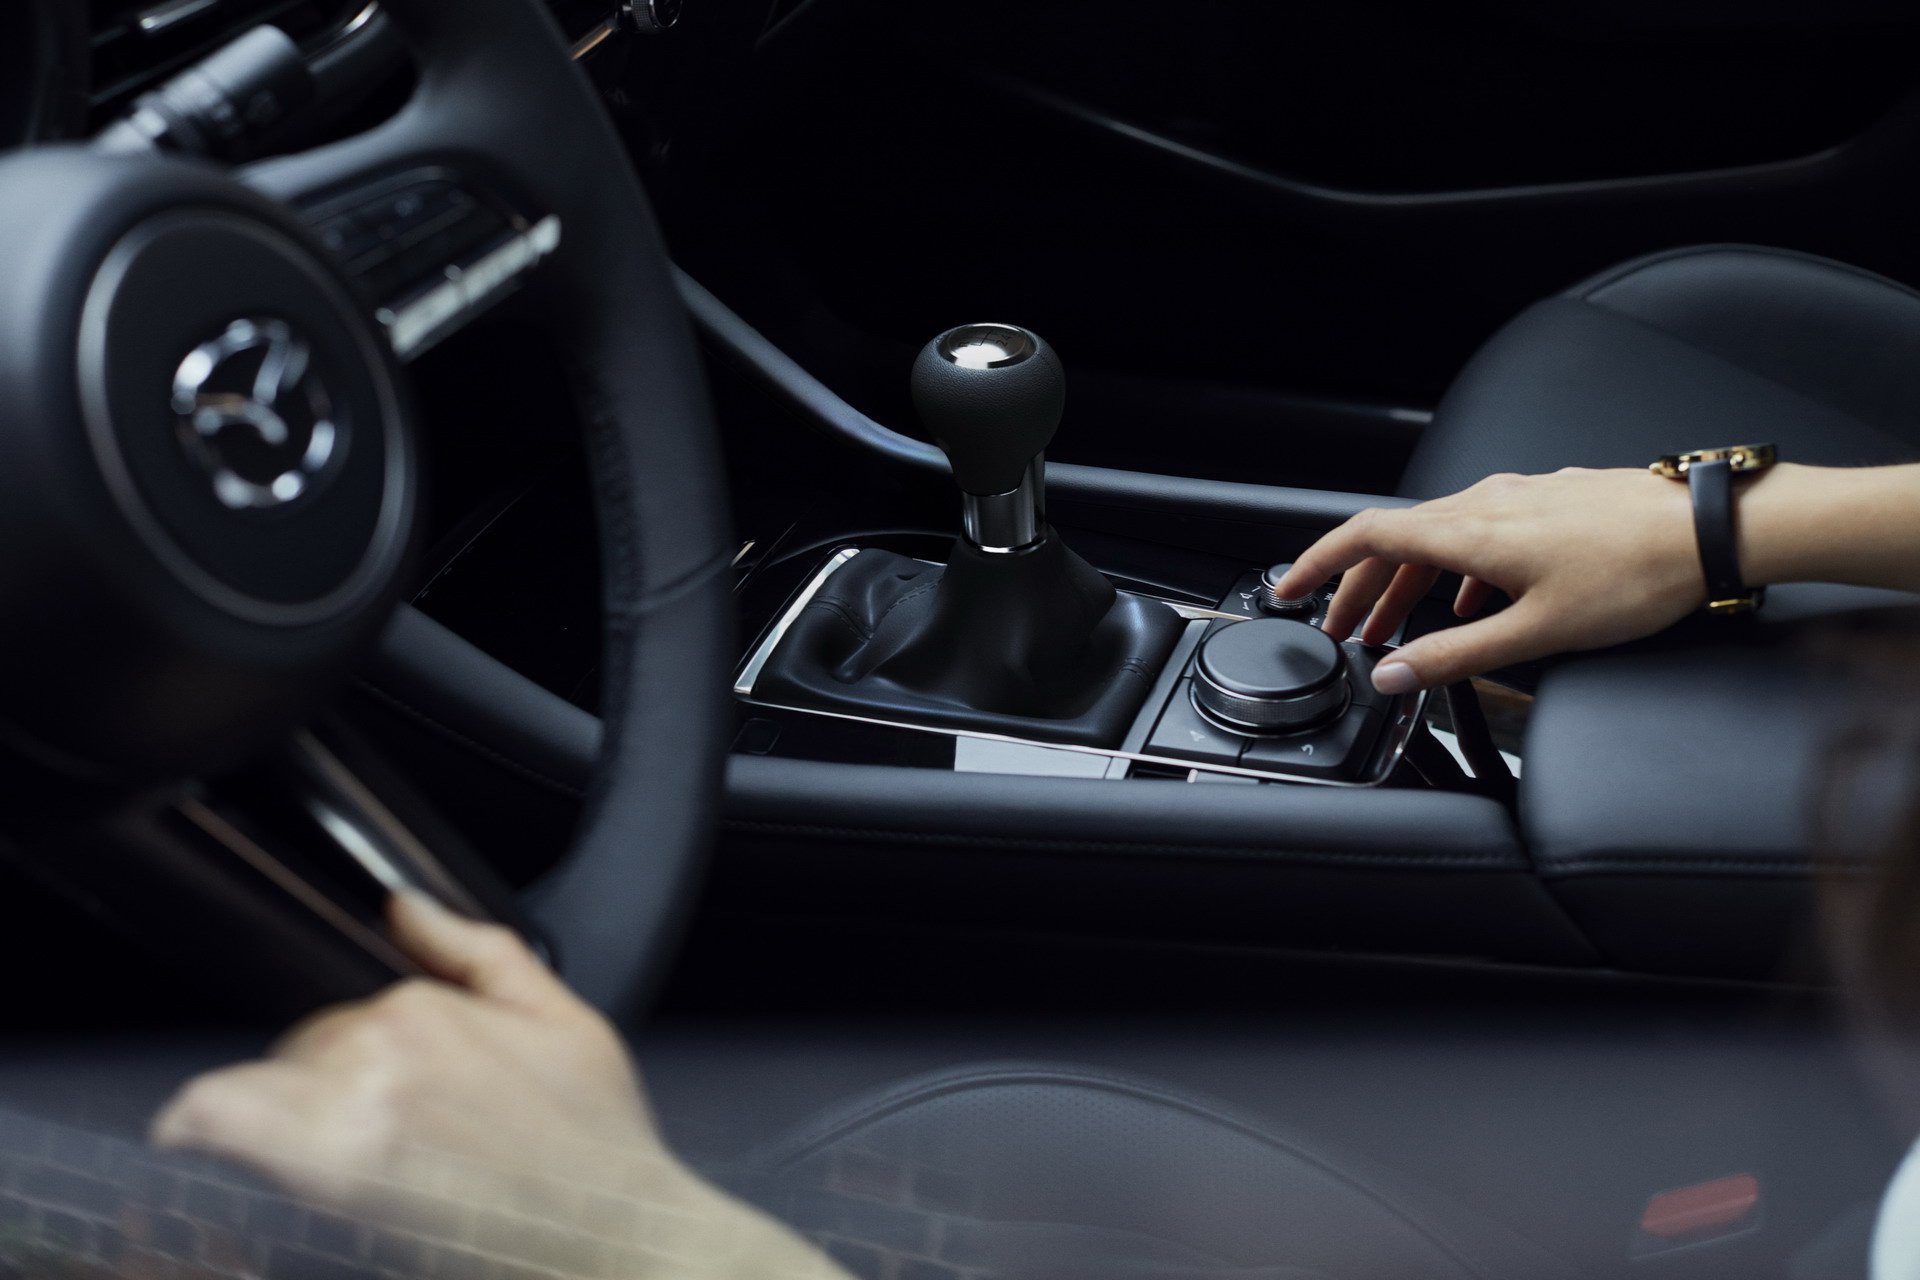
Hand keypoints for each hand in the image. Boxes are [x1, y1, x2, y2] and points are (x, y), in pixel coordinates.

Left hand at [153, 894, 839, 1278]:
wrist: (614, 1233)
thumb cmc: (597, 1144)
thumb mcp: (564, 1019)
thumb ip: (478, 950)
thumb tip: (406, 904)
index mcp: (430, 1008)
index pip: (349, 1013)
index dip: (365, 1052)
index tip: (382, 1090)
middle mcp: (386, 1046)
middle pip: (307, 1048)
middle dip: (332, 1081)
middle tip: (392, 1134)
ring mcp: (354, 1106)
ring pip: (269, 1082)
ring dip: (289, 1111)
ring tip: (349, 1157)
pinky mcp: (332, 1168)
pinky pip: (221, 1116)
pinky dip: (200, 1119)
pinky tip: (189, 1131)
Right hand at [1274, 467, 1704, 691]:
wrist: (1715, 530)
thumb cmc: (1638, 574)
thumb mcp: (1538, 632)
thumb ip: (1458, 656)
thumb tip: (1396, 675)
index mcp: (1472, 532)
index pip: (1367, 536)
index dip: (1318, 563)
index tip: (1290, 588)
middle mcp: (1489, 503)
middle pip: (1398, 540)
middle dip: (1361, 588)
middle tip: (1343, 629)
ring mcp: (1522, 497)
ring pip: (1441, 537)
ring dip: (1410, 581)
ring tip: (1404, 625)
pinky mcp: (1553, 501)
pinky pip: (1481, 532)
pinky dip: (1456, 570)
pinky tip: (1478, 602)